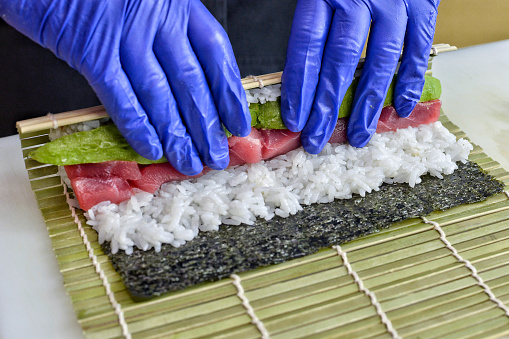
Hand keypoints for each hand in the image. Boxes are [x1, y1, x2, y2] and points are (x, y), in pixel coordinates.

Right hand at [0, 0, 250, 174]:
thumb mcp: (150, 0)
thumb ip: (171, 34)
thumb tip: (191, 86)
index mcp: (178, 4)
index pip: (216, 56)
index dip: (229, 94)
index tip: (238, 124)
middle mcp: (157, 18)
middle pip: (192, 83)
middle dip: (206, 126)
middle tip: (216, 156)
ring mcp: (126, 34)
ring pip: (161, 96)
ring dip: (177, 135)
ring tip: (190, 163)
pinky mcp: (92, 52)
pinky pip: (121, 98)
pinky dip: (137, 127)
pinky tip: (151, 149)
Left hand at [281, 0, 439, 151]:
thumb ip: (310, 18)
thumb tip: (296, 71)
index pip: (307, 47)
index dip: (300, 87)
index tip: (294, 119)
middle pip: (339, 62)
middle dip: (327, 107)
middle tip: (317, 140)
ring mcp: (395, 2)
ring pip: (379, 63)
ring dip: (367, 105)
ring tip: (357, 136)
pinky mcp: (424, 5)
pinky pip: (418, 50)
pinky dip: (410, 81)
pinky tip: (400, 108)